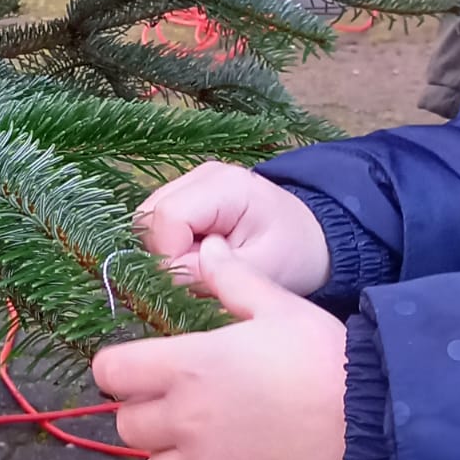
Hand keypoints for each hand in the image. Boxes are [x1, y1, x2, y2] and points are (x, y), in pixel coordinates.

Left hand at [93, 236, 346, 459]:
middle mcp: (184, 420)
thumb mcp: (278, 305)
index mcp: (185, 366)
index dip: (123, 369)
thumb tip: (209, 248)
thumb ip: (232, 279)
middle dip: (149, 414)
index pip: (110, 371)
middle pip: (128, 425)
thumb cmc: (324, 354)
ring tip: (210, 446)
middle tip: (184, 406)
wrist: (377, 417)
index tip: (144, 370)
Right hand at [135, 161, 330, 295]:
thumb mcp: (262, 269)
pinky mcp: (185, 197)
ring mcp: (190, 183)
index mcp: (225, 186)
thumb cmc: (295, 253)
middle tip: (195, 278)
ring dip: (162, 252)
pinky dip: (166, 247)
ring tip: (198, 268)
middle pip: (149, 216)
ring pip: (146, 220)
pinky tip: (194, 258)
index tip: (190, 283)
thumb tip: (165, 277)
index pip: (169, 216)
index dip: (168, 255)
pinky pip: (155, 224)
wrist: (313, 238)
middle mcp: (200, 176)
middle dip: (162, 255)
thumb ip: (213, 273)